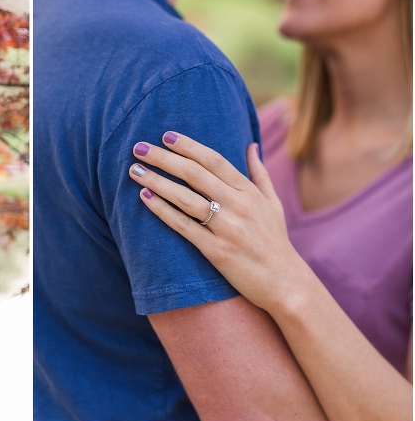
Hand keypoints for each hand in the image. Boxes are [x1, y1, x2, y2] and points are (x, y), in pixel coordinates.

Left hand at [128, 132, 309, 314]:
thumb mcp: (272, 204)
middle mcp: (238, 205)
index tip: (165, 135)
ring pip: (185, 198)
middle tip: (139, 147)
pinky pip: (183, 226)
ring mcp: (227, 228)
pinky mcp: (216, 250)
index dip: (188, 146)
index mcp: (249, 192)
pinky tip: (145, 198)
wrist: (286, 284)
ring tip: (134, 171)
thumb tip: (251, 145)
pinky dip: (163, 210)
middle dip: (164, 158)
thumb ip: (259, 173)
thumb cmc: (275, 241)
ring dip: (156, 182)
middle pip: (194, 174)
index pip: (213, 160)